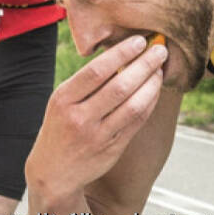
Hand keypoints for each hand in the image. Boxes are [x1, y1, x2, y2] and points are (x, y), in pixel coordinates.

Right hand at [25, 35, 165, 195]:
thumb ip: (86, 84)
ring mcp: (97, 136)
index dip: (121, 53)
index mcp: (63, 100)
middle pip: (119, 86)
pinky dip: (149, 103)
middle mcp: (79, 118)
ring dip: (152, 84)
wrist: (53, 174)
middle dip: (144, 65)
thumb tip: (122, 56)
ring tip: (160, 68)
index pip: (96, 71)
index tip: (139, 40)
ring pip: (133, 105)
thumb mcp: (60, 104)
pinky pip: (137, 122)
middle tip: (160, 50)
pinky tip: (155, 90)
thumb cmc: (60, 129)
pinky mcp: (112, 149)